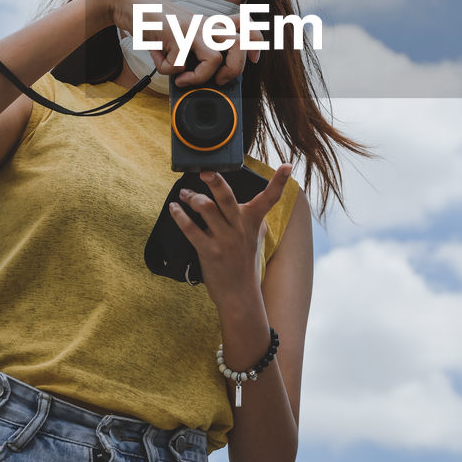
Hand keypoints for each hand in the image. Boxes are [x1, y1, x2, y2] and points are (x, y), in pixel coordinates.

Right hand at [109, 0, 260, 86]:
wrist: (130, 5)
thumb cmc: (155, 26)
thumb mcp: (179, 37)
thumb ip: (192, 54)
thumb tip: (196, 82)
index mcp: (208, 25)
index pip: (245, 25)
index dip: (256, 42)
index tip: (254, 59)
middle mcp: (204, 25)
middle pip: (240, 44)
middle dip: (235, 70)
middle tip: (219, 80)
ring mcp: (191, 29)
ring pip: (215, 59)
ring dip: (201, 77)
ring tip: (186, 79)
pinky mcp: (175, 34)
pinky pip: (179, 66)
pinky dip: (169, 72)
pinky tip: (162, 62)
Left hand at [169, 165, 292, 308]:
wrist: (239, 295)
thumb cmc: (245, 263)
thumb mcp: (255, 238)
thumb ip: (254, 219)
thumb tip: (257, 202)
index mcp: (253, 222)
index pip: (270, 199)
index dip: (279, 182)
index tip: (287, 165)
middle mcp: (240, 228)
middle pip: (227, 197)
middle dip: (215, 181)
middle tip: (205, 171)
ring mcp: (224, 240)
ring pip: (206, 209)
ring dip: (192, 197)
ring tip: (184, 194)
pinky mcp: (208, 252)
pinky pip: (191, 229)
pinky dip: (180, 216)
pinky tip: (174, 208)